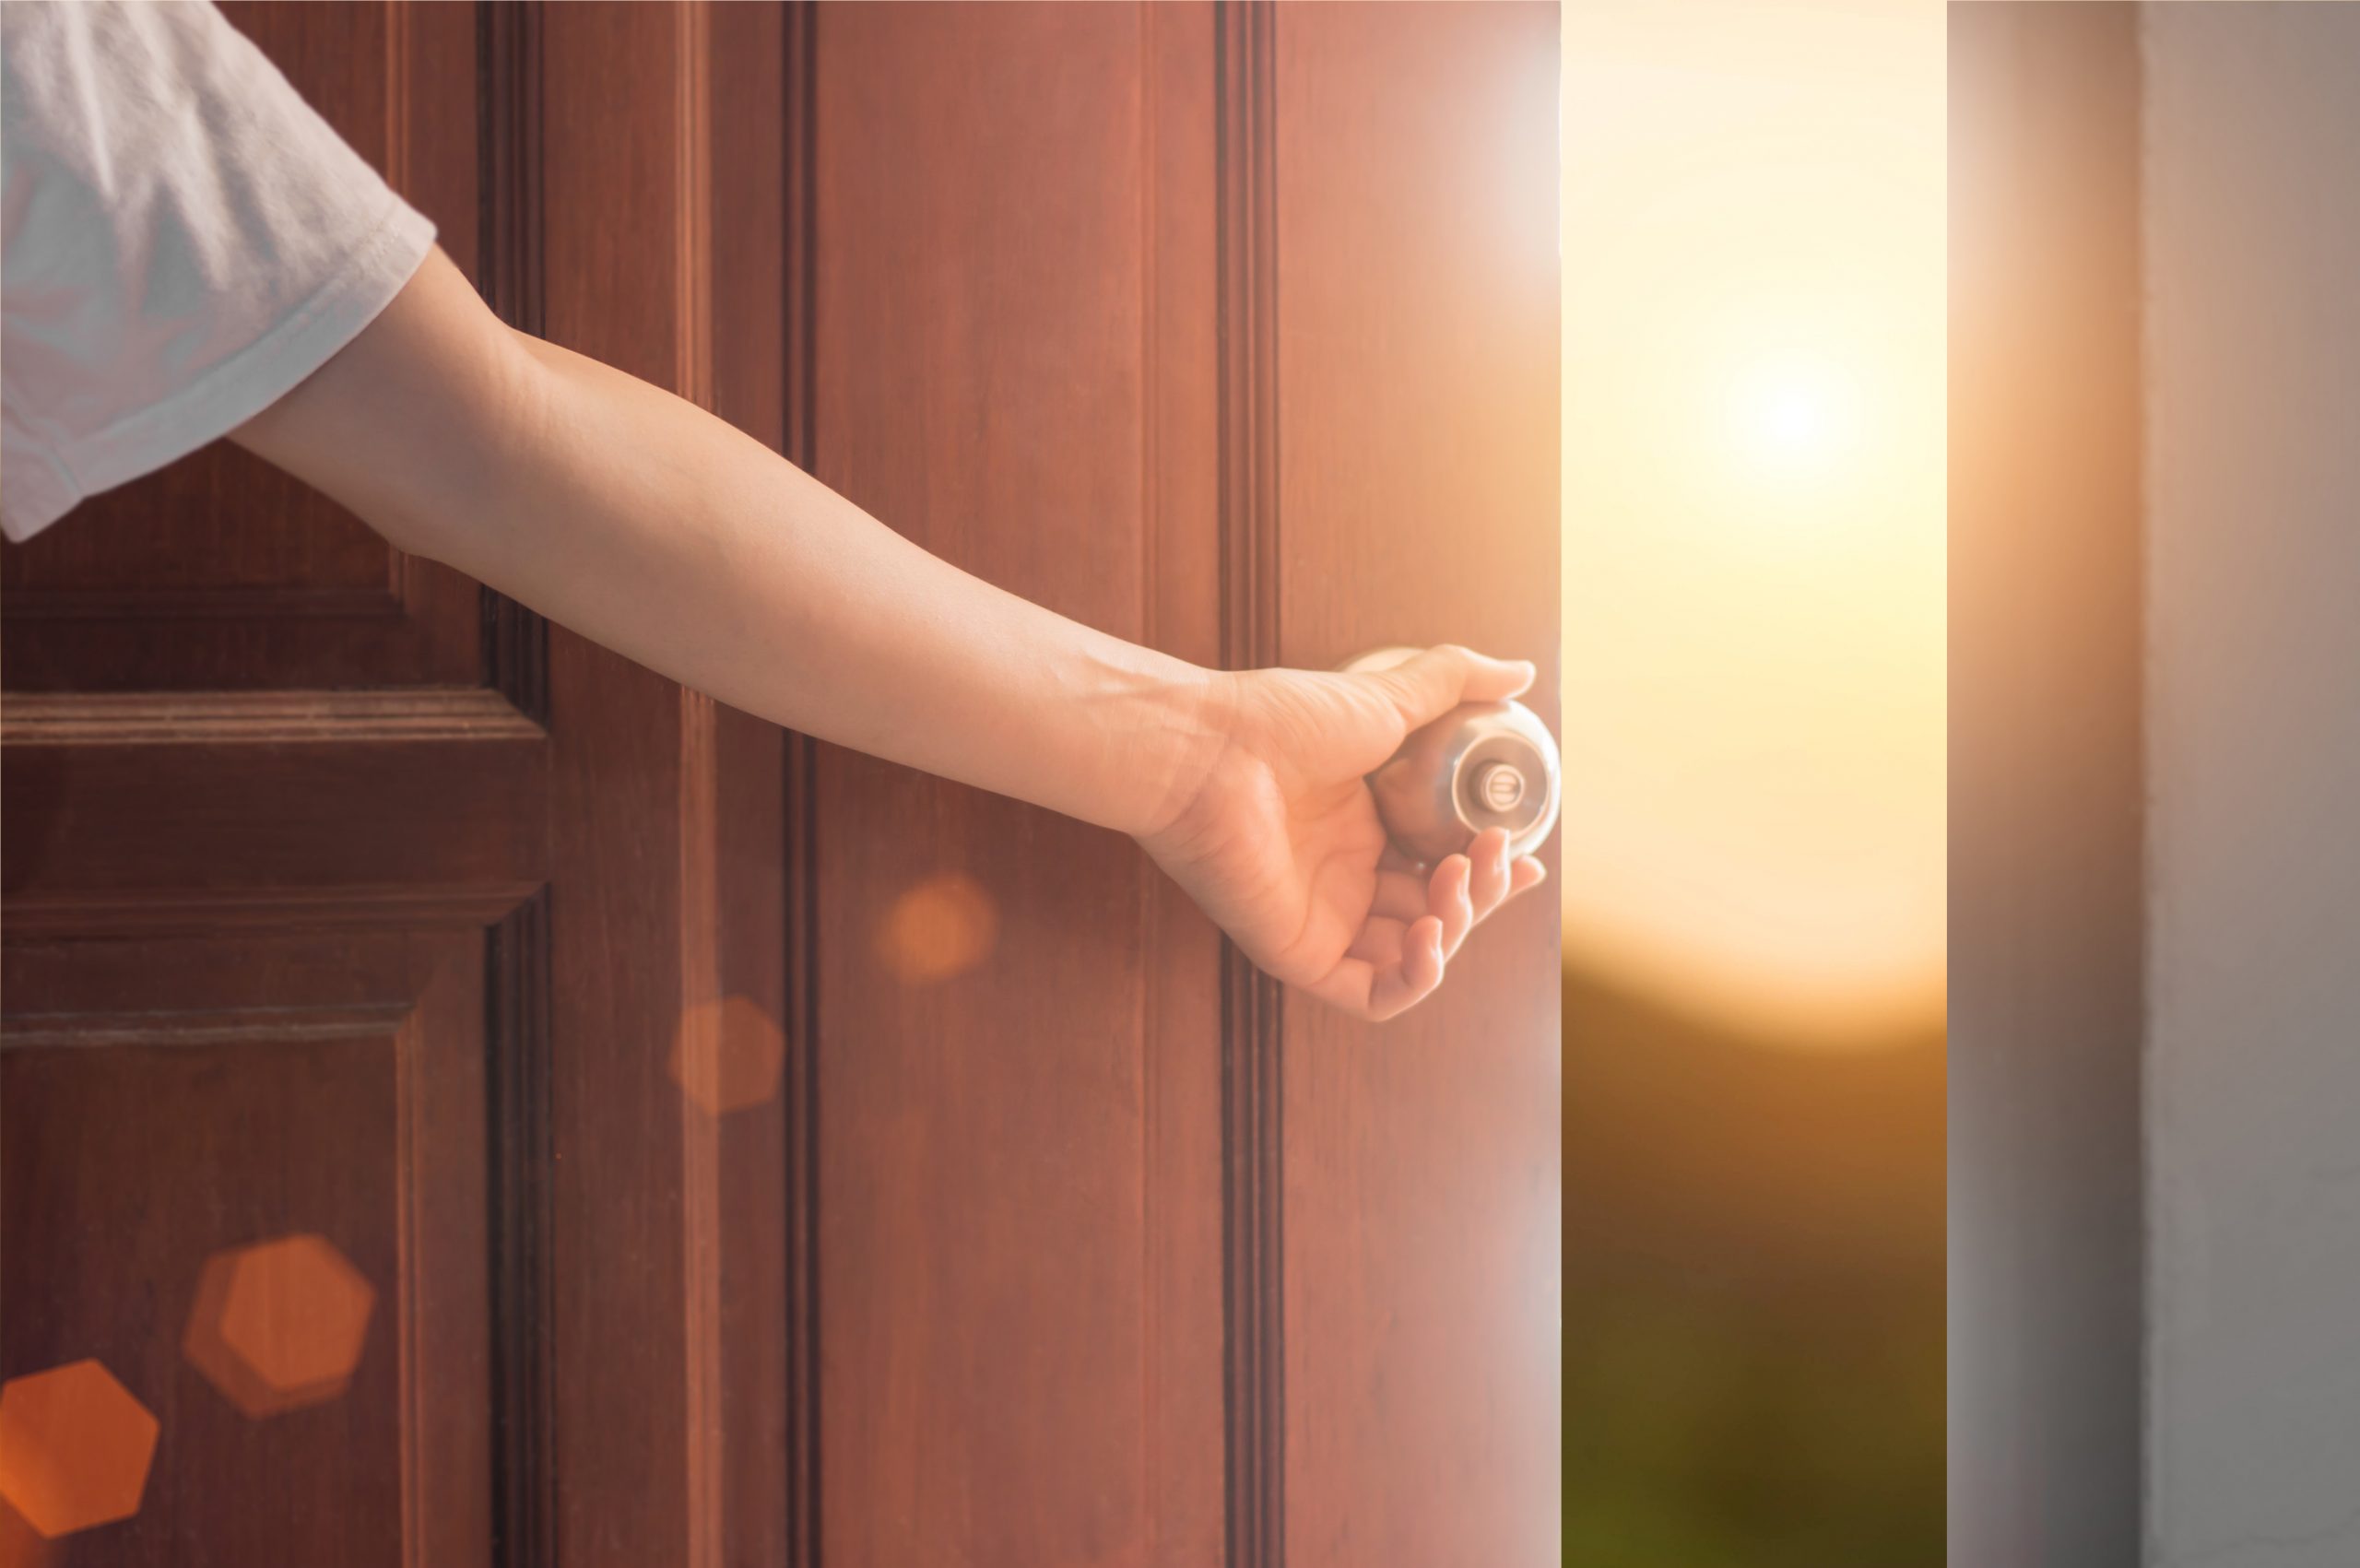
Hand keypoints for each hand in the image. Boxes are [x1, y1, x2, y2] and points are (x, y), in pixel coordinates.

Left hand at [1138, 645, 1548, 1020]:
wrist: (1208, 748)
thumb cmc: (1278, 720)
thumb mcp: (1385, 697)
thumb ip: (1453, 682)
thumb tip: (1522, 673)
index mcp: (1360, 830)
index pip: (1441, 869)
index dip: (1490, 870)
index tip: (1523, 853)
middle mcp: (1342, 879)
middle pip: (1436, 912)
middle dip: (1482, 894)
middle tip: (1494, 856)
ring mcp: (1321, 919)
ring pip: (1412, 957)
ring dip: (1456, 929)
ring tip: (1459, 880)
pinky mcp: (1297, 954)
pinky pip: (1371, 997)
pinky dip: (1415, 979)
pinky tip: (1433, 935)